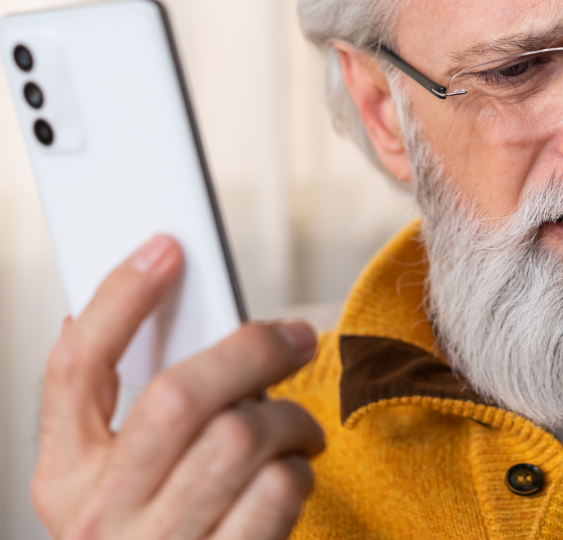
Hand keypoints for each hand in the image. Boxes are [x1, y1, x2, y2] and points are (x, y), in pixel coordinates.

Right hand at [31, 235, 324, 539]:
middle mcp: (99, 516)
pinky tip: (291, 475)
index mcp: (64, 478)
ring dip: (289, 418)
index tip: (167, 250)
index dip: (120, 299)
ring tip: (298, 428)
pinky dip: (298, 471)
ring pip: (239, 436)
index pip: (75, 367)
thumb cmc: (162, 534)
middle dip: (251, 349)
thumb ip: (136, 412)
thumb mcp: (124, 479)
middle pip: (178, 394)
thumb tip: (160, 315)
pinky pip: (276, 492)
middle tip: (293, 339)